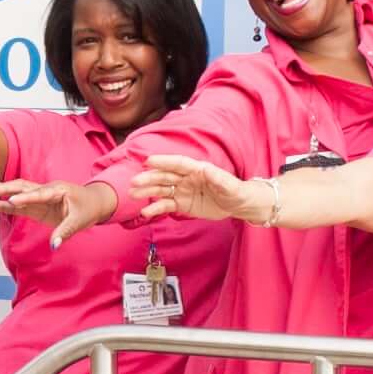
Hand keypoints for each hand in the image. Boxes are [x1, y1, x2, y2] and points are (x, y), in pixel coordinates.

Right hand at [0, 175, 115, 235]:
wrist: (93, 202)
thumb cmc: (87, 209)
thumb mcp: (79, 221)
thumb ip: (65, 232)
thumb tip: (54, 245)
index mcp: (58, 191)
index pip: (40, 194)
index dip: (25, 198)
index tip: (11, 201)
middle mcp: (46, 190)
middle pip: (23, 187)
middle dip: (6, 188)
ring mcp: (40, 197)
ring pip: (18, 192)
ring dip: (2, 192)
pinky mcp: (36, 205)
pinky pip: (19, 204)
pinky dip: (5, 204)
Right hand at [127, 152, 267, 224]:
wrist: (239, 205)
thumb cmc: (236, 192)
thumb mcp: (230, 186)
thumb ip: (217, 178)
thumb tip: (205, 170)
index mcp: (197, 169)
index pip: (178, 164)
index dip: (164, 162)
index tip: (148, 161)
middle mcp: (187, 179)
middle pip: (165, 176)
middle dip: (149, 178)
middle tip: (134, 182)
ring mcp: (183, 191)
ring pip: (161, 190)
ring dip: (147, 192)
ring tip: (133, 195)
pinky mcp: (182, 204)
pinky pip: (166, 205)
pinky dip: (155, 208)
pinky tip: (145, 212)